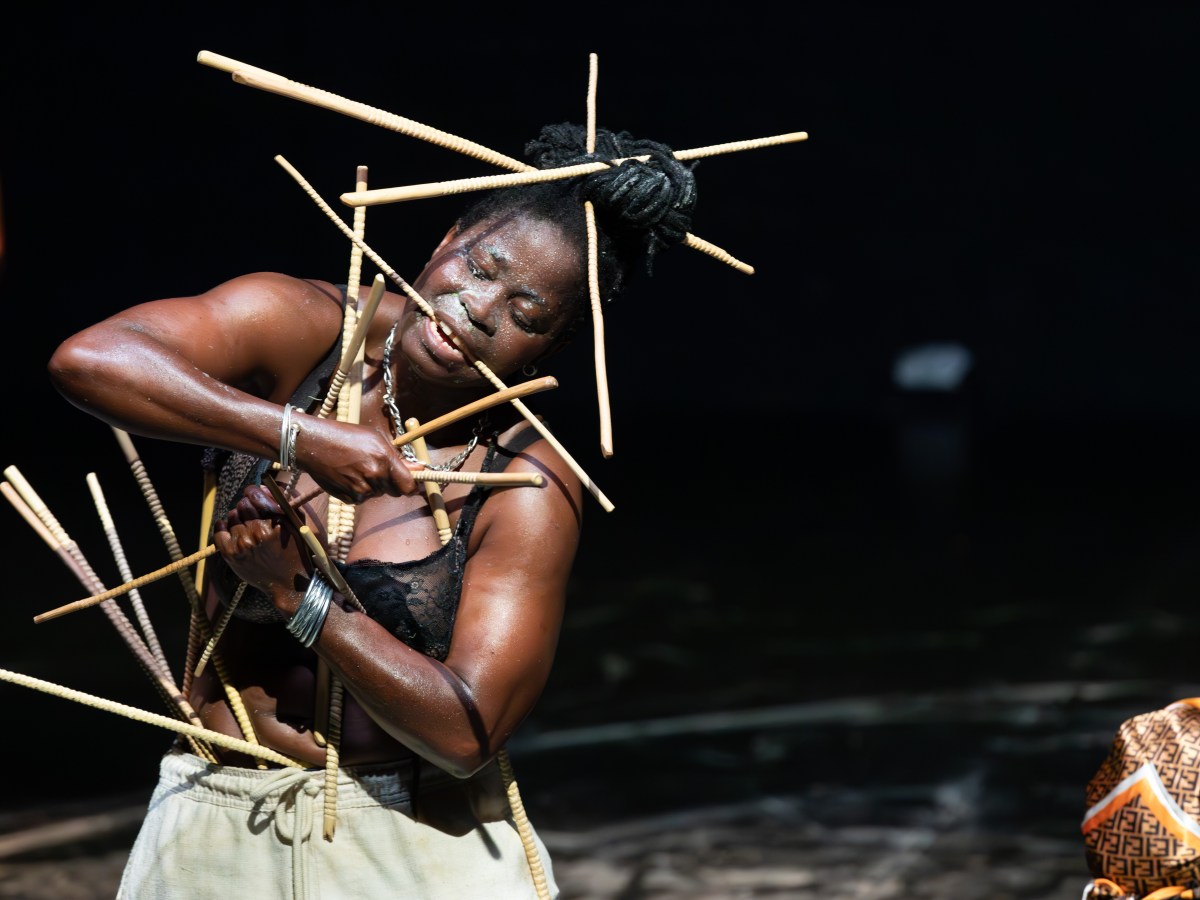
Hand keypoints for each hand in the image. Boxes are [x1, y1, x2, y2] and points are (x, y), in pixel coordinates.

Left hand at [212, 485, 311, 603]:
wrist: (289, 583)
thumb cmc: (296, 551)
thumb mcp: (297, 524)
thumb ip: (281, 502)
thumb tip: (261, 487)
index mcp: (274, 523)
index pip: (253, 495)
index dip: (253, 493)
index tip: (254, 495)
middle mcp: (256, 532)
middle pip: (241, 505)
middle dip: (248, 507)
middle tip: (254, 515)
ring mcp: (242, 544)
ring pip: (231, 516)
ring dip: (238, 518)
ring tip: (247, 527)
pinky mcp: (231, 554)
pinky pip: (219, 530)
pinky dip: (223, 527)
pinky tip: (232, 529)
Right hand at [291, 416, 418, 503]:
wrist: (313, 444)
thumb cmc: (345, 436)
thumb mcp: (375, 438)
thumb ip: (396, 457)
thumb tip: (418, 468)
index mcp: (383, 460)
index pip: (408, 486)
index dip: (412, 486)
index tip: (412, 483)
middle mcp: (374, 477)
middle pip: (395, 491)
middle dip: (391, 483)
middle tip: (377, 468)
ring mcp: (360, 490)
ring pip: (377, 494)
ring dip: (373, 485)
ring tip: (358, 468)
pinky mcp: (348, 499)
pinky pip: (362, 498)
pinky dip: (359, 490)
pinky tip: (348, 476)